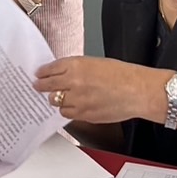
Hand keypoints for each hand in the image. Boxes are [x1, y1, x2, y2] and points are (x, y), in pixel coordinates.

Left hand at [33, 56, 163, 123]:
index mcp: (77, 65)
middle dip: (41, 86)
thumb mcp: (96, 62)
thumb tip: (62, 72)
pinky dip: (67, 110)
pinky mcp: (84, 115)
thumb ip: (77, 67)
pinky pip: (67, 114)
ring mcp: (78, 100)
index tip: (39, 74)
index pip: (50, 69)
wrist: (138, 91)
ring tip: (59, 97)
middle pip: (48, 85)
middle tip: (38, 86)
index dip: (42, 72)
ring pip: (56, 102)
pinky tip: (71, 106)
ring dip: (56, 99)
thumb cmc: (123, 75)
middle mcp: (74, 82)